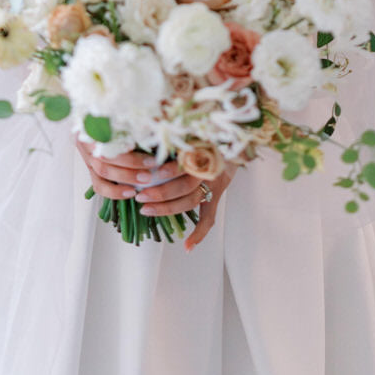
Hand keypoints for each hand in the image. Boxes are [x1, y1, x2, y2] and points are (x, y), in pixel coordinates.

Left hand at [75, 139, 233, 251]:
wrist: (236, 139)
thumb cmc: (205, 132)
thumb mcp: (189, 128)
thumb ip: (170, 133)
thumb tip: (144, 128)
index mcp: (201, 150)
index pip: (184, 163)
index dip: (166, 170)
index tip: (146, 174)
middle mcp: (208, 168)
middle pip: (185, 185)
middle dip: (160, 193)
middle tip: (139, 196)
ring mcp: (214, 183)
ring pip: (191, 201)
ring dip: (167, 209)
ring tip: (145, 210)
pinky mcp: (217, 194)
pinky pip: (209, 218)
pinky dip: (199, 234)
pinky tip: (187, 246)